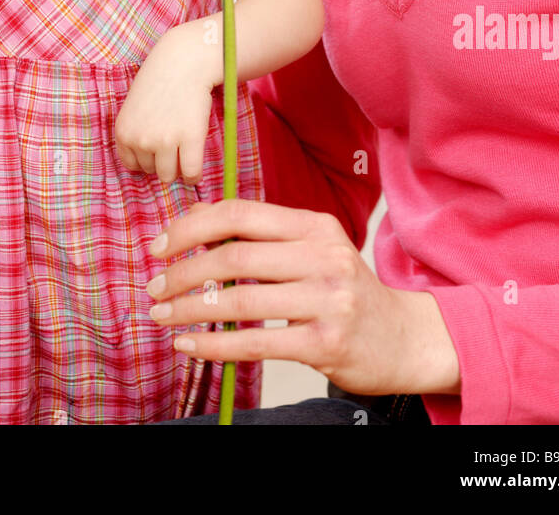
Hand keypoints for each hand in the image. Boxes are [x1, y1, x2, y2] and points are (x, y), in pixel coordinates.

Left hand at [114, 26, 219, 185]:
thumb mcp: (135, 107)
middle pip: (152, 171)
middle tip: (174, 145)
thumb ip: (136, 133)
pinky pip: (190, 172)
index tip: (158, 151)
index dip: (147, 159)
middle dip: (163, 162)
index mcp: (123, 132)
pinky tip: (195, 169)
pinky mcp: (190, 138)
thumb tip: (146, 167)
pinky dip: (193, 176)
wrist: (184, 61)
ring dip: (178, 169)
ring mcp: (165, 140)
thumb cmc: (160, 81)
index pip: (132, 165)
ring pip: (169, 175)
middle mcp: (140, 139)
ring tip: (185, 153)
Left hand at [143, 199, 461, 395]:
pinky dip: (213, 344)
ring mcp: (327, 300)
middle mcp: (324, 256)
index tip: (160, 245)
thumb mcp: (313, 251)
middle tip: (154, 287)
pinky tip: (189, 344)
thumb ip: (262, 237)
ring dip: (189, 308)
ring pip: (240, 300)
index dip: (192, 227)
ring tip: (162, 315)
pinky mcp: (325, 343)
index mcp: (316, 225)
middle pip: (235, 256)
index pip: (241, 214)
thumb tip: (195, 224)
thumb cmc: (345, 292)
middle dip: (183, 271)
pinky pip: (255, 342)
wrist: (404, 338)